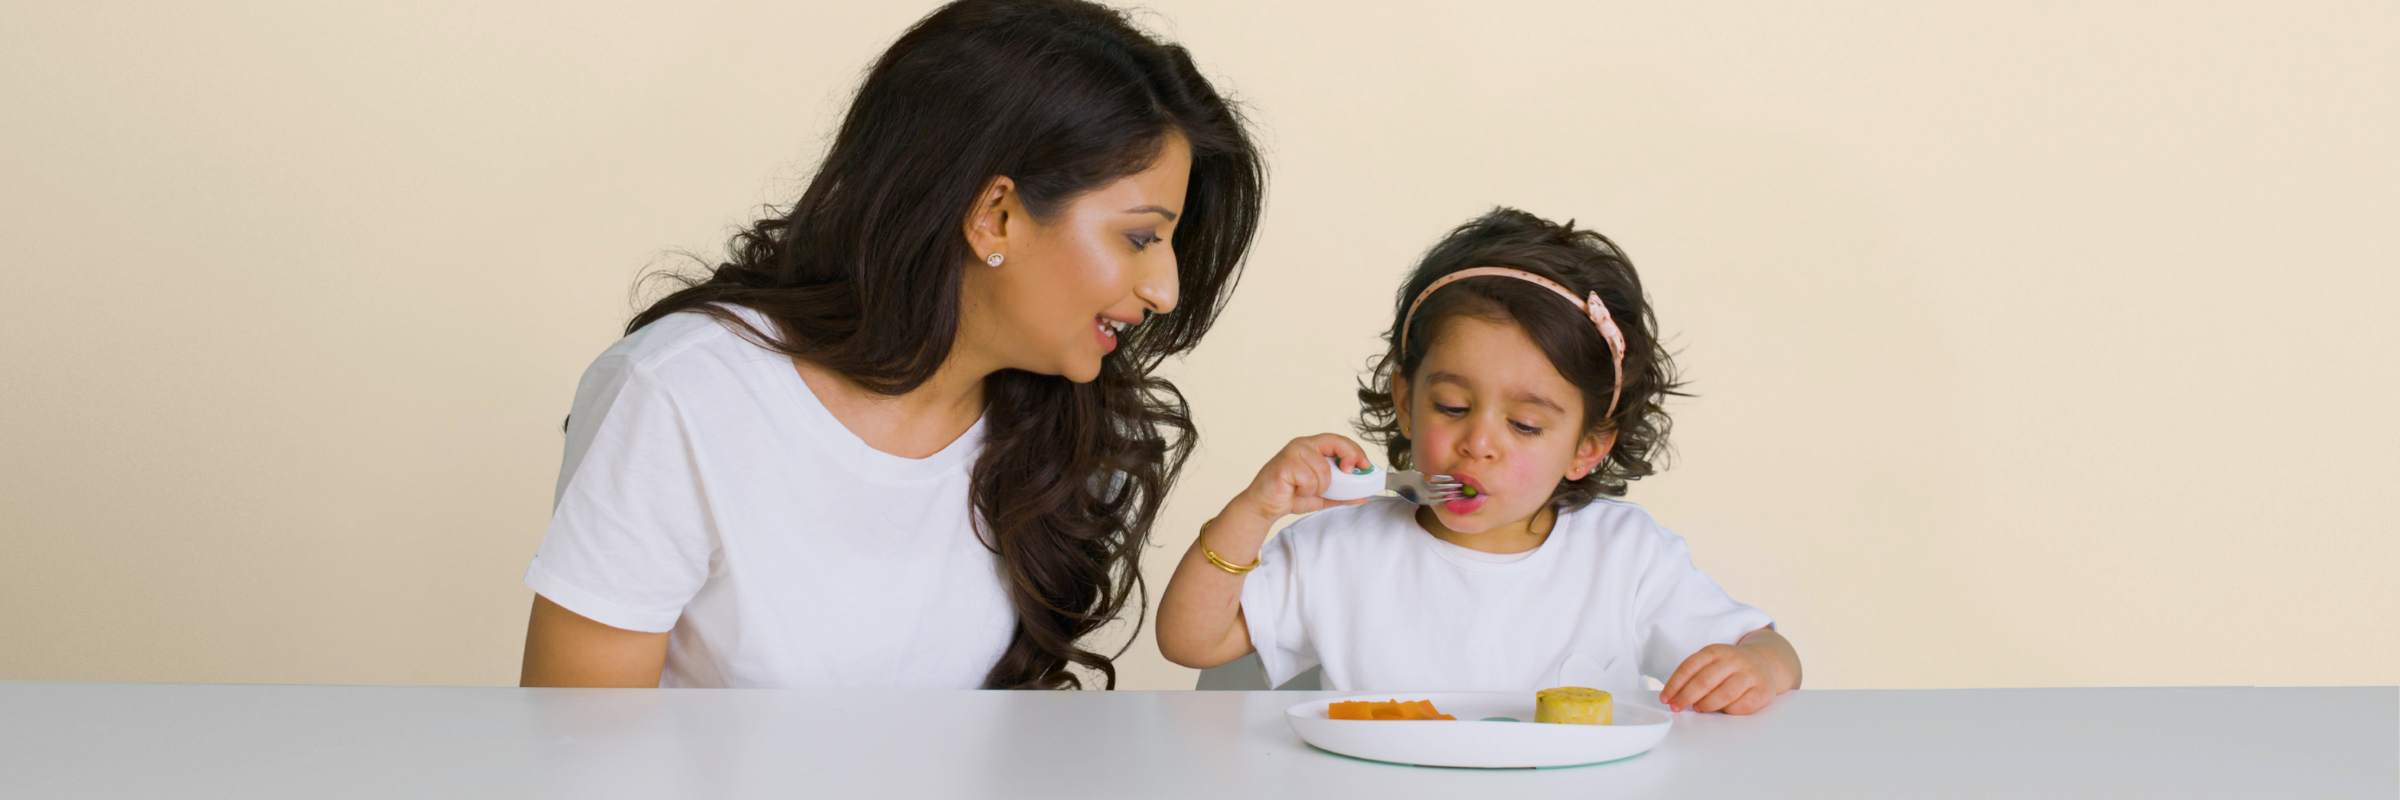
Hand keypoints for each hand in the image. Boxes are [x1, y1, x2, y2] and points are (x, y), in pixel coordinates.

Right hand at [1226, 434, 1374, 523]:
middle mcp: (1302, 445)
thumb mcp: (1323, 495)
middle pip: (1334, 443)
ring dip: (1320, 487)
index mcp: (1312, 447)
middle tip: (1349, 473)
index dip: (1355, 451)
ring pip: (1324, 470)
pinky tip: (1295, 490)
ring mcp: (1292, 452)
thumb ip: (1342, 494)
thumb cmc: (1291, 495)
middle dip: (1349, 458)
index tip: (1366, 466)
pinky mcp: (1284, 465)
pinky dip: (1307, 491)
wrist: (1264, 506)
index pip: (1339, 440)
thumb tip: (1363, 495)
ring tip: (1305, 489)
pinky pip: (1310, 479)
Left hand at [1659, 641, 1787, 714]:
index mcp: (1715, 651)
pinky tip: (1722, 710)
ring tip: (1698, 708)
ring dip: (1706, 705)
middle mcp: (1733, 661)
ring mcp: (1750, 675)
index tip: (1665, 698)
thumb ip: (1695, 674)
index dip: (1674, 684)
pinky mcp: (1763, 690)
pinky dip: (1728, 711)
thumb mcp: (1712, 660)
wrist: (1766, 661)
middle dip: (1686, 697)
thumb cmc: (1731, 666)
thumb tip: (1673, 697)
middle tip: (1677, 707)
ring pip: (1723, 694)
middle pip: (1705, 681)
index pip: (1689, 667)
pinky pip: (1741, 706)